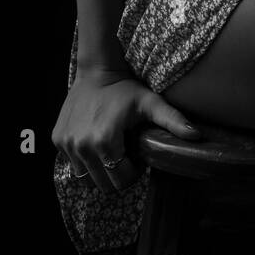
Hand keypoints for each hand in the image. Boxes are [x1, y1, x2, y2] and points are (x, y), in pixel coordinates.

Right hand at [52, 64, 201, 193]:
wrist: (96, 70)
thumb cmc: (125, 88)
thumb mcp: (150, 103)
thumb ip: (173, 120)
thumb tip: (196, 136)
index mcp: (105, 142)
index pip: (121, 180)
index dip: (133, 172)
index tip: (137, 157)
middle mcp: (82, 146)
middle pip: (103, 184)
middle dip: (117, 175)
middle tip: (125, 155)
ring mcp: (67, 144)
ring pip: (86, 178)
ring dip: (100, 169)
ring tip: (111, 149)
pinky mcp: (58, 140)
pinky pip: (72, 163)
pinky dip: (84, 159)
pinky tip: (95, 141)